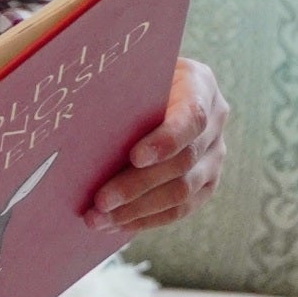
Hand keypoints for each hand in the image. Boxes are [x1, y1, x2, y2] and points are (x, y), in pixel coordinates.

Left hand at [87, 58, 228, 232]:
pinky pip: (180, 209)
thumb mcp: (131, 71)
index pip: (191, 118)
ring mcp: (214, 155)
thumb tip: (82, 114)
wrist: (153, 89)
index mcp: (200, 85)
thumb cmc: (134, 77)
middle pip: (183, 161)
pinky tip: (115, 225)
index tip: (135, 158)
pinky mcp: (206, 183)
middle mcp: (215, 121)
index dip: (165, 141)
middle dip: (138, 185)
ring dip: (136, 210)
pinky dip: (145, 219)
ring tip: (98, 219)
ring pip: (182, 192)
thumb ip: (121, 87)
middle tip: (100, 201)